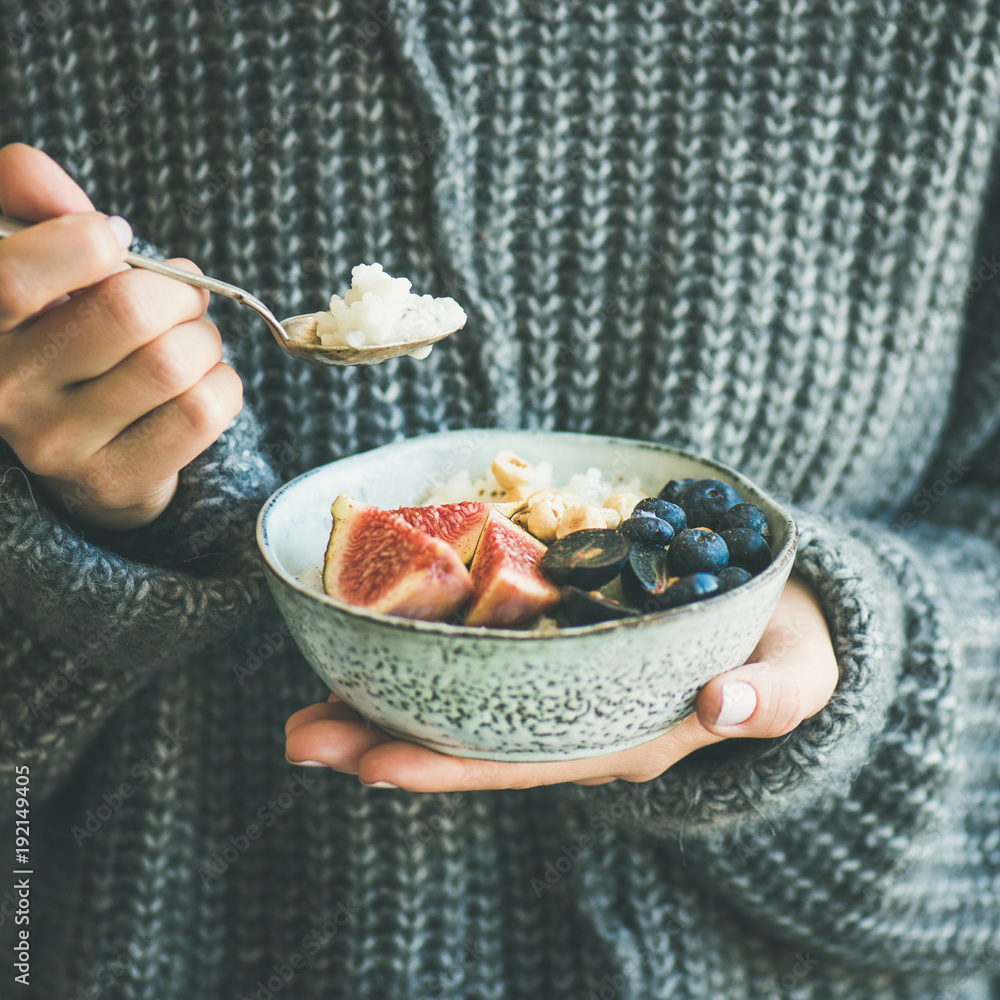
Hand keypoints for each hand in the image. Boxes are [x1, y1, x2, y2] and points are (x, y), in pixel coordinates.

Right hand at [0, 143, 242, 529]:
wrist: (85, 450)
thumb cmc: (66, 336)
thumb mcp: (37, 264)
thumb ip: (31, 206)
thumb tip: (39, 173)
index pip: (17, 276)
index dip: (89, 243)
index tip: (117, 242)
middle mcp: (5, 390)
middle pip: (127, 311)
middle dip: (177, 292)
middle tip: (181, 299)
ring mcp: (57, 446)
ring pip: (174, 363)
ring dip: (205, 340)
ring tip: (192, 343)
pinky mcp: (115, 482)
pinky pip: (203, 411)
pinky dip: (224, 384)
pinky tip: (202, 384)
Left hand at [284, 576, 839, 790]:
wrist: (780, 621)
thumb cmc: (787, 650)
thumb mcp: (799, 671)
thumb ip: (774, 693)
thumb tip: (729, 704)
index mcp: (627, 737)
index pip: (526, 762)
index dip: (451, 766)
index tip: (372, 766)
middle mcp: (580, 723)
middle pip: (472, 742)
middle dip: (385, 744)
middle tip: (298, 736)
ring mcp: (563, 688)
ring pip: (463, 707)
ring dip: (383, 706)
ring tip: (305, 706)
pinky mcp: (557, 648)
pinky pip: (481, 663)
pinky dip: (423, 659)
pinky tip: (371, 648)